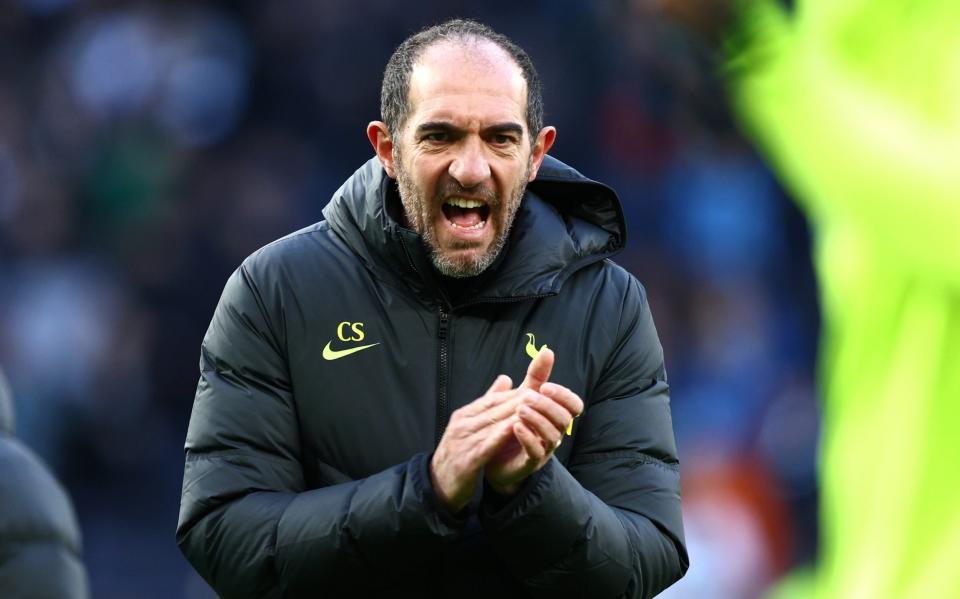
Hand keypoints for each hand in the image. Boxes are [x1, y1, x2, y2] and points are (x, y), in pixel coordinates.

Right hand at [430, 375, 528, 511]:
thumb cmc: (458, 454)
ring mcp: (462, 442)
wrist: (438, 485)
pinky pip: (486, 445)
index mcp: (463, 416)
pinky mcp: (466, 460)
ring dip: (513, 416)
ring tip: (533, 409)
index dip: (513, 394)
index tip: (534, 388)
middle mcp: (462, 425)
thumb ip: (487, 404)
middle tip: (539, 393)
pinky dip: (501, 436)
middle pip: (493, 409)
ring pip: (492, 424)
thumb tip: (505, 378)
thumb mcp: (468, 427)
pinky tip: (515, 430)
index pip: (491, 400)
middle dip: (517, 401)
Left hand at [484, 348, 582, 495]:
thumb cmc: (513, 424)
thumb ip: (536, 376)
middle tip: (527, 397)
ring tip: (520, 410)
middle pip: (564, 419)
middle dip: (548, 405)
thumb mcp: (522, 397)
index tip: (546, 386)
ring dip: (537, 420)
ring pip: (552, 436)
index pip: (574, 406)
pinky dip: (527, 438)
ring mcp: (544, 450)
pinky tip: (515, 427)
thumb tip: (548, 351)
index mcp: (555, 417)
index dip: (564, 395)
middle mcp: (554, 433)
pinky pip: (535, 452)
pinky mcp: (529, 463)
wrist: (494, 458)